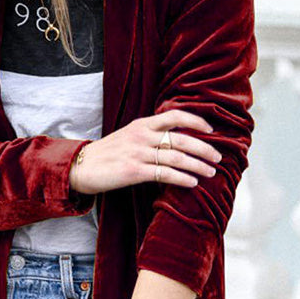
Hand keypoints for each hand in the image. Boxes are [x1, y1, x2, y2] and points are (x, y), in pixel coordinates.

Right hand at [70, 109, 220, 194]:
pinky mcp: (134, 171)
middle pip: (182, 138)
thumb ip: (150, 136)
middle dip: (204, 148)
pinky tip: (192, 183)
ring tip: (211, 173)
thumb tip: (175, 142)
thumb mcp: (129, 136)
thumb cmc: (107, 154)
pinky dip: (182, 178)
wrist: (81, 167)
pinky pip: (164, 174)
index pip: (175, 115)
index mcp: (142, 124)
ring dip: (198, 165)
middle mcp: (142, 136)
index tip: (211, 130)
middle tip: (218, 157)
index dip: (196, 120)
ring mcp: (138, 153)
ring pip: (177, 157)